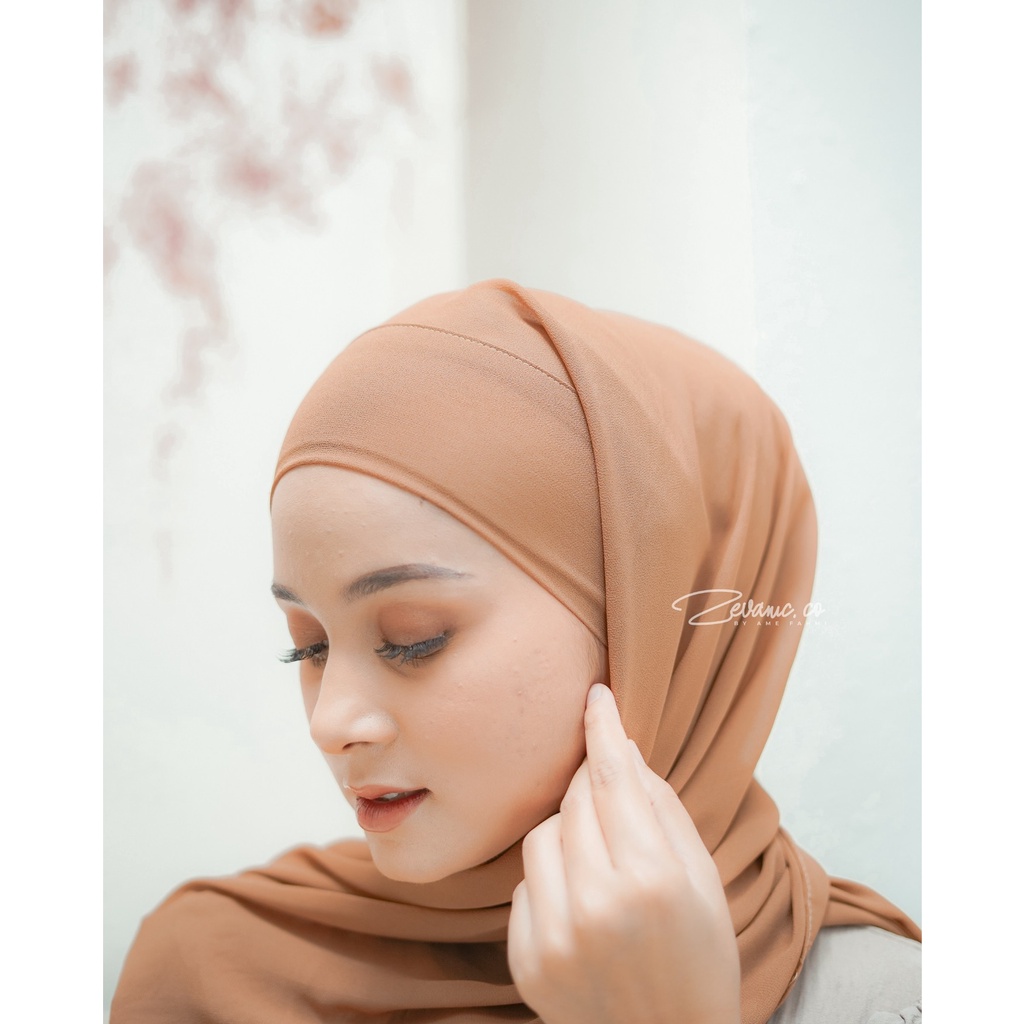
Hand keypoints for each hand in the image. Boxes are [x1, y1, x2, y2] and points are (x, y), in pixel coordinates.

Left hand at [507, 683, 740, 1023]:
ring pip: (541, 835)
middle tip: (616, 811)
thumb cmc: (698, 958)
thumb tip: (621, 751)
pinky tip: (580, 907)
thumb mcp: (702, 879)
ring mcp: (555, 938)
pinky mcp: (526, 960)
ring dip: (568, 834)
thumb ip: (661, 808)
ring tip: (600, 867)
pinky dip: (549, 880)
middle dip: (592, 790)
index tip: (596, 695)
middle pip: (574, 801)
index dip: (603, 729)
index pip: (614, 779)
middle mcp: (597, 906)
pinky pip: (524, 884)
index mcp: (652, 880)